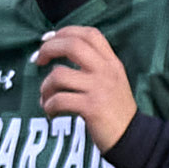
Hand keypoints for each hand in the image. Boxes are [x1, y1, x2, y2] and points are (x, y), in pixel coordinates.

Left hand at [32, 21, 137, 148]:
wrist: (131, 135)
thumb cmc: (113, 108)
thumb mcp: (110, 79)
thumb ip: (91, 65)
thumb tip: (58, 51)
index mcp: (111, 62)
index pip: (90, 34)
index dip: (66, 32)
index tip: (48, 39)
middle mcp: (106, 71)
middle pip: (72, 45)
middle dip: (48, 49)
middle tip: (38, 60)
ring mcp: (99, 88)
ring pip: (58, 75)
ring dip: (44, 87)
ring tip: (47, 98)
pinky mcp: (91, 107)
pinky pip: (58, 100)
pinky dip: (48, 106)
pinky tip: (52, 112)